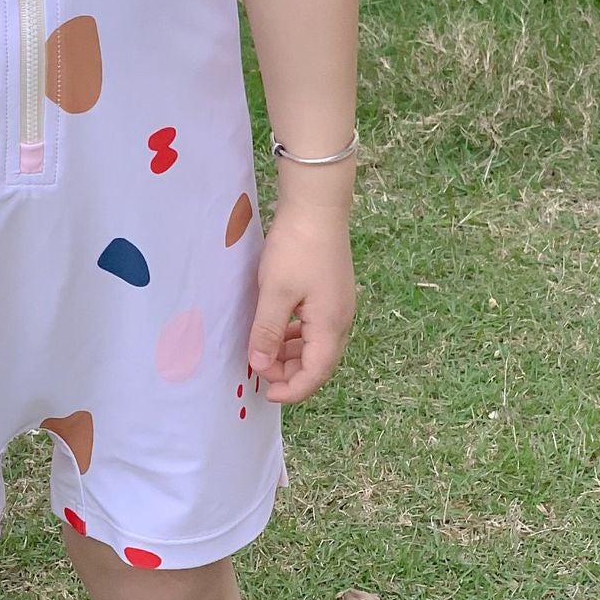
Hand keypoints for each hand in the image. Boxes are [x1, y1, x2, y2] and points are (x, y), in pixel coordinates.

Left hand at [246, 204, 356, 404]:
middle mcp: (340, 319)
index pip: (316, 373)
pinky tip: (277, 328)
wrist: (317, 205)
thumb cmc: (297, 248)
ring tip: (264, 352)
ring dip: (292, 354)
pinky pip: (314, 326)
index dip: (292, 389)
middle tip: (259, 371)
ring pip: (316, 344)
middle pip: (319, 362)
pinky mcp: (330, 290)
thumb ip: (268, 331)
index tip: (266, 394)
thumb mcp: (275, 292)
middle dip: (290, 373)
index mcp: (331, 326)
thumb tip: (260, 367)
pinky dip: (296, 335)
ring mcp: (337, 304)